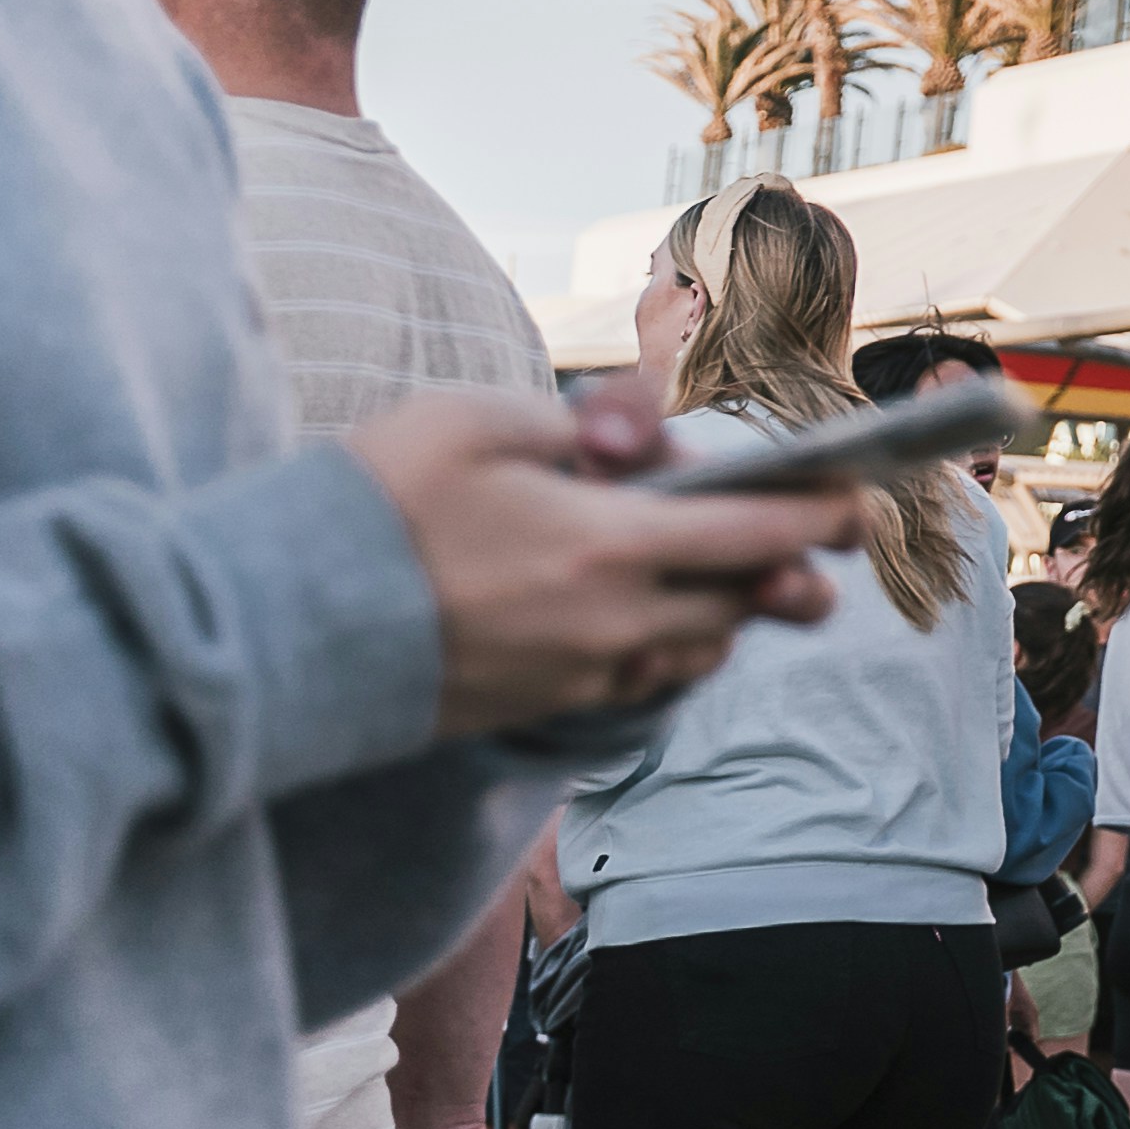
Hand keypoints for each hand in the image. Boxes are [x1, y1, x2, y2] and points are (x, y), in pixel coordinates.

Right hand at [354, 383, 849, 738]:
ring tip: (739, 567)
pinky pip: (643, 680)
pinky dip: (668, 644)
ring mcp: (579, 675)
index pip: (758, 534)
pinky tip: (656, 611)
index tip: (859, 493)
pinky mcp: (543, 707)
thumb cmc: (370, 498)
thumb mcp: (475, 421)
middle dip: (797, 569)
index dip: (822, 514)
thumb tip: (659, 447)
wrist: (270, 623)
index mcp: (606, 545)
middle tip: (827, 538)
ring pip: (700, 647)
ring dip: (728, 608)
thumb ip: (585, 427)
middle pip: (746, 601)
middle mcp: (611, 623)